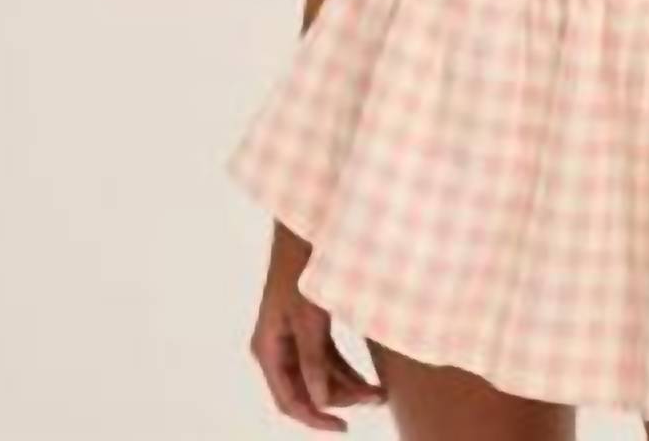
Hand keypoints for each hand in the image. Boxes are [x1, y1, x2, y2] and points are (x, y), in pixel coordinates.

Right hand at [248, 222, 387, 430]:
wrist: (307, 228)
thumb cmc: (303, 269)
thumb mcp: (310, 317)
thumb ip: (314, 360)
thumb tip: (320, 402)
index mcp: (268, 349)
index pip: (289, 400)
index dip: (315, 418)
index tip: (343, 427)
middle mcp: (277, 347)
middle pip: (307, 389)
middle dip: (341, 399)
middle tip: (376, 400)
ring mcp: (293, 336)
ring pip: (319, 375)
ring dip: (348, 385)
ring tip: (380, 392)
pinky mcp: (308, 325)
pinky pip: (326, 357)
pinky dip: (346, 368)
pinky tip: (369, 375)